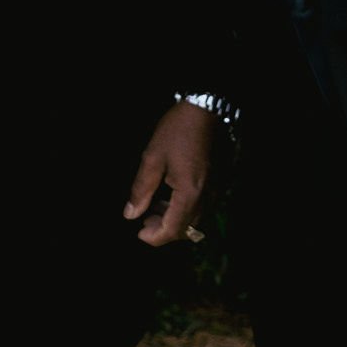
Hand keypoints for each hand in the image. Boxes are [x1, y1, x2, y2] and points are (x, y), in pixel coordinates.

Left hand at [123, 102, 215, 247]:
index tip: (138, 232)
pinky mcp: (216, 182)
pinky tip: (169, 196)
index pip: (173, 229)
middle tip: (143, 221)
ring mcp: (214, 190)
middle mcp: (206, 197)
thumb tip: (130, 215)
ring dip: (174, 220)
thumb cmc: (177, 131)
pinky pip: (201, 206)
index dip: (154, 237)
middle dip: (163, 231)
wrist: (206, 109)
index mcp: (189, 193)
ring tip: (154, 208)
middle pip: (186, 229)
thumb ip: (141, 190)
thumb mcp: (152, 158)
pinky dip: (184, 209)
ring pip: (194, 219)